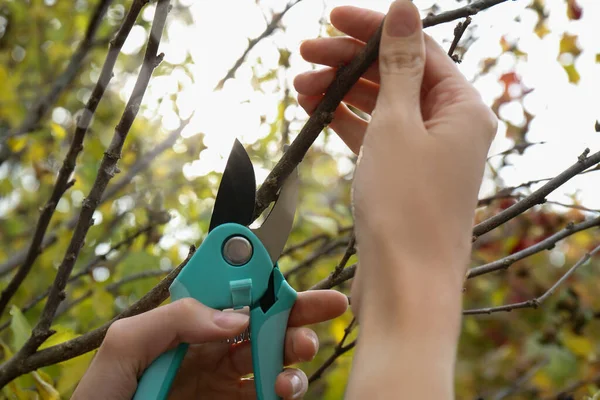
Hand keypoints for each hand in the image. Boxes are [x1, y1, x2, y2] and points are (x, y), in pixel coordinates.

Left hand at [72, 290, 347, 399]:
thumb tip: (235, 316)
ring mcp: (221, 381)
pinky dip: (287, 388)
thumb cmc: (101, 397)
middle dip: (297, 310)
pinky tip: (286, 387)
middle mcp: (209, 348)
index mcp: (185, 324)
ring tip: (303, 351)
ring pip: (274, 357)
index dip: (260, 278)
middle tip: (326, 306)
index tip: (284, 275)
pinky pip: (269, 394)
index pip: (230, 292)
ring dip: (295, 349)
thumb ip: (173, 319)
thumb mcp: (123, 347)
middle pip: (263, 321)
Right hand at [294, 2, 496, 397]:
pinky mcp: (403, 178)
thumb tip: (404, 10)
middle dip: (350, 63)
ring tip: (300, 85)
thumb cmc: (405, 208)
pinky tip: (316, 111)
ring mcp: (425, 155)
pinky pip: (374, 138)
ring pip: (381, 108)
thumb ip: (399, 65)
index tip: (331, 19)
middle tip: (305, 54)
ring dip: (342, 93)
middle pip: (397, 76)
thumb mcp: (397, 123)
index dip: (373, 30)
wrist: (404, 286)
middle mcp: (450, 129)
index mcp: (464, 108)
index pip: (417, 48)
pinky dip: (347, 123)